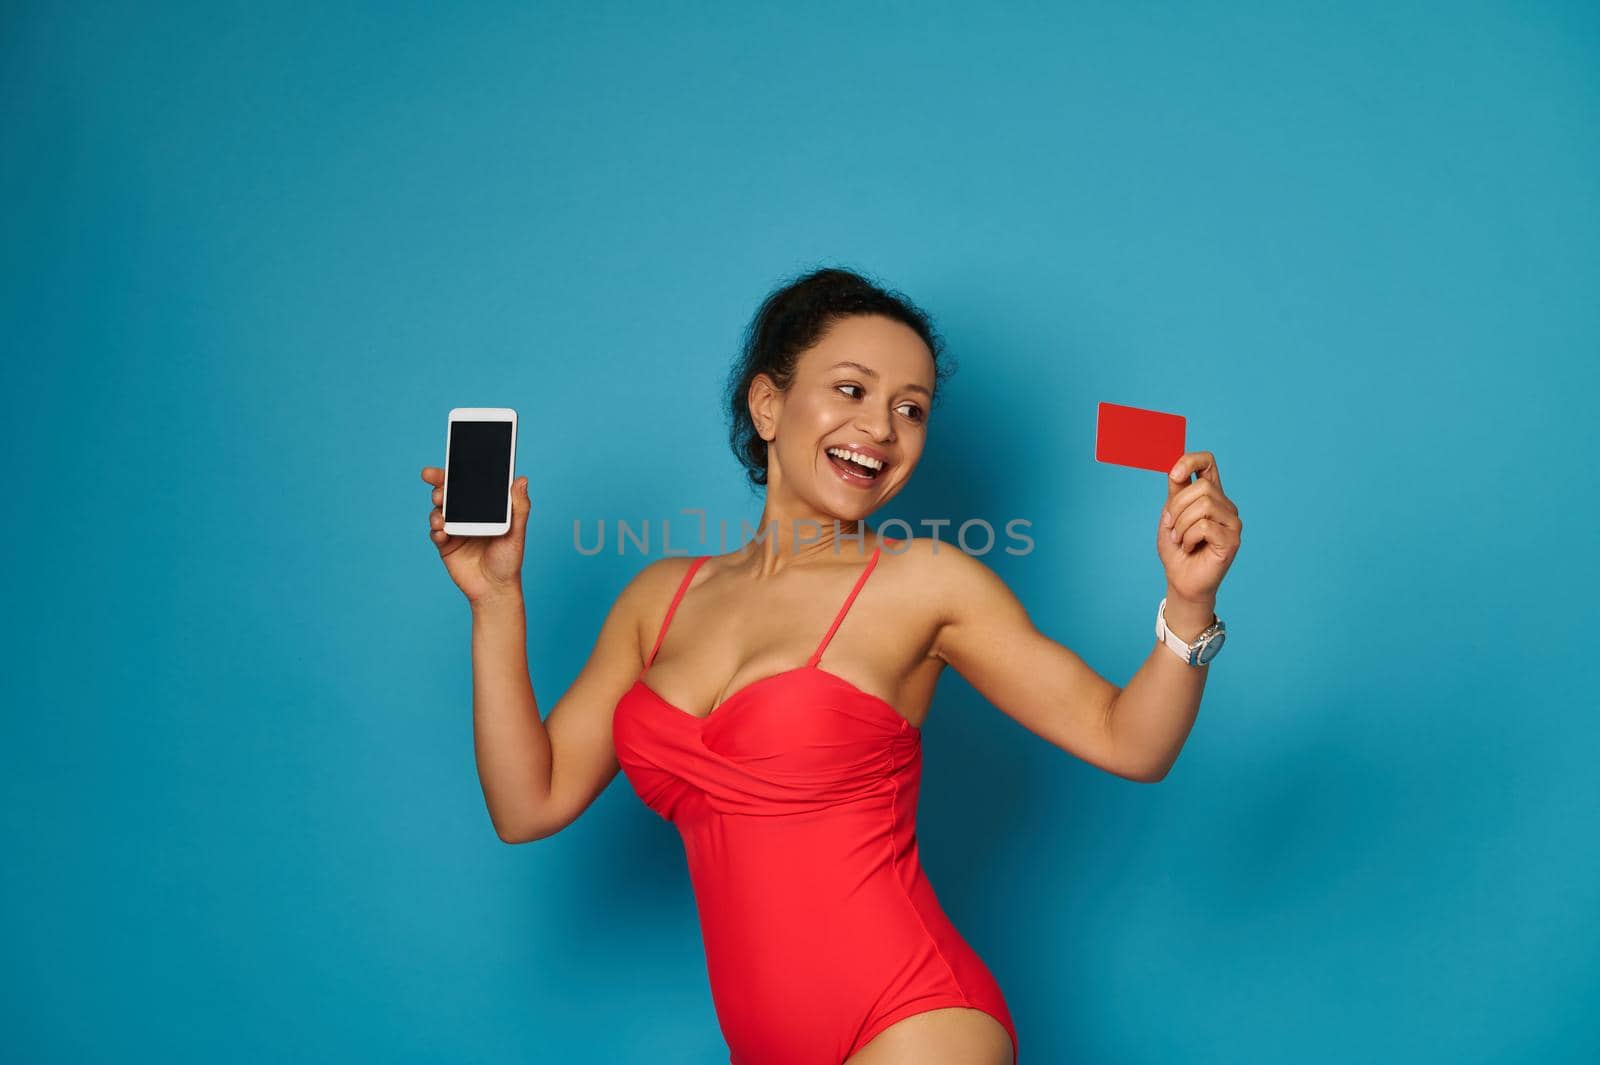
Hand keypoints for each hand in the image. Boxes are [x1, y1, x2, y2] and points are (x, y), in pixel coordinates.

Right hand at [420, 466, 530, 604]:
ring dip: (437, 507)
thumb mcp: (517, 533)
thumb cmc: (509, 560)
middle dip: (439, 482)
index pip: (472, 483)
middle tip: (432, 476)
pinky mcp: (445, 544)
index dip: (461, 470)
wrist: (495, 589)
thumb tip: (521, 479)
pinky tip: (441, 530)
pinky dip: (436, 529)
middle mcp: (468, 514)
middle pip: (450, 492)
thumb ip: (519, 508)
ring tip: (441, 512)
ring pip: (440, 509)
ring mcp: (455, 528)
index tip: (453, 460)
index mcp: (485, 507)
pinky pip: (436, 532)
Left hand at [1157, 451, 1241, 604]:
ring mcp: (1232, 522)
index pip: (1208, 463)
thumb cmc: (1176, 550)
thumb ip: (1176, 493)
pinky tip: (1189, 548)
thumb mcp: (1170, 516)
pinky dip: (1189, 537)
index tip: (1174, 475)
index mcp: (1210, 496)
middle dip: (1177, 507)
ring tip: (1180, 540)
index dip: (1191, 461)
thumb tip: (1176, 470)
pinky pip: (1205, 526)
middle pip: (1203, 487)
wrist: (1181, 580)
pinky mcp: (1232, 540)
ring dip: (1182, 525)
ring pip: (1204, 505)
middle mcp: (1225, 505)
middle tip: (1172, 527)